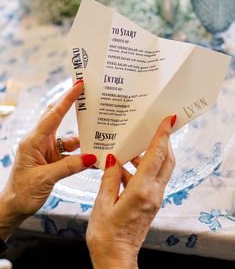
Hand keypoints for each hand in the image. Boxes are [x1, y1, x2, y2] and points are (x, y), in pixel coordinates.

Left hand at [0, 80, 96, 239]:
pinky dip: (81, 153)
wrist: (14, 206)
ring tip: (99, 132)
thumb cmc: (22, 192)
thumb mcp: (45, 178)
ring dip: (82, 136)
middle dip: (71, 104)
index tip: (78, 86)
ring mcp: (47, 149)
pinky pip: (70, 151)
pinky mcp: (53, 159)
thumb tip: (92, 157)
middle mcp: (40, 141)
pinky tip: (93, 156)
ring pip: (68, 136)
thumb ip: (69, 167)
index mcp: (33, 141)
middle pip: (57, 117)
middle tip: (86, 92)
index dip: (66, 99)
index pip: (52, 115)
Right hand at [86, 116, 175, 268]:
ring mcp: (154, 199)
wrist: (116, 259)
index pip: (156, 156)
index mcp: (141, 191)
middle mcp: (153, 193)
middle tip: (158, 126)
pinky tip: (123, 167)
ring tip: (132, 145)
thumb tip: (113, 158)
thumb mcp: (102, 204)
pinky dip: (141, 168)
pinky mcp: (151, 203)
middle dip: (164, 141)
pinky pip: (151, 179)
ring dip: (150, 154)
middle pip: (167, 160)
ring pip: (160, 169)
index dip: (162, 136)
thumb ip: (110, 178)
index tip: (168, 120)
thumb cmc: (106, 235)